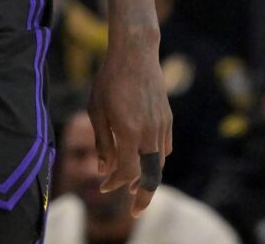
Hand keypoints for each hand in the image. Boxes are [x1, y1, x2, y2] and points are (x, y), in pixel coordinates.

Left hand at [87, 33, 171, 216]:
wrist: (135, 53)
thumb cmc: (110, 79)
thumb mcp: (97, 110)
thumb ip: (102, 143)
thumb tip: (103, 169)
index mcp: (129, 133)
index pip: (127, 172)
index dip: (115, 183)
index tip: (104, 185)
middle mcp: (149, 133)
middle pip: (152, 176)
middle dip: (143, 196)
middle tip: (135, 210)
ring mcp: (161, 125)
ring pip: (159, 163)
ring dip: (149, 177)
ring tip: (137, 185)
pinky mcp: (167, 118)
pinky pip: (165, 147)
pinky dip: (157, 158)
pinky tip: (147, 158)